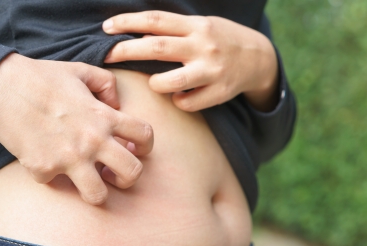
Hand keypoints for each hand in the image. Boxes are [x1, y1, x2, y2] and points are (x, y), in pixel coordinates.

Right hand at [0, 53, 153, 204]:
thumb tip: (116, 105)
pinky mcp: (43, 169)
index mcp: (105, 117)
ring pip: (99, 195)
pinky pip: (55, 184)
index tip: (136, 150)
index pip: (145, 135)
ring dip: (96, 191)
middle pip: (133, 173)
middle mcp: (93, 140)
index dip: (146, 145)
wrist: (1, 87)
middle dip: (129, 178)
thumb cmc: (43, 78)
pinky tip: (44, 160)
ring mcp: (69, 158)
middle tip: (116, 174)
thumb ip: (106, 85)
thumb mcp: (81, 70)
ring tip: (88, 181)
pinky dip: (51, 176)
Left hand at [103, 11, 278, 111]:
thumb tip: (135, 35)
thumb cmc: (221, 40)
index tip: (106, 29)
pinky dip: (178, 101)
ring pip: (170, 82)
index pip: (156, 20)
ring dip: (155, 84)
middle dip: (126, 51)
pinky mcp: (219, 92)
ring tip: (155, 83)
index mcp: (196, 26)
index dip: (128, 22)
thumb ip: (175, 30)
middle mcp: (203, 46)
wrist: (259, 58)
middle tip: (107, 56)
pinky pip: (187, 103)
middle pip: (157, 47)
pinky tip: (181, 96)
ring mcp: (212, 71)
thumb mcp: (202, 26)